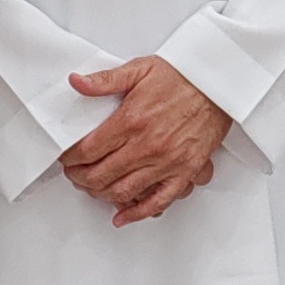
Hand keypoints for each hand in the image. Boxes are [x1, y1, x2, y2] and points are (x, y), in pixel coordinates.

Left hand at [62, 57, 231, 224]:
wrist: (217, 83)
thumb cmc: (182, 76)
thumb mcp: (139, 69)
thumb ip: (105, 80)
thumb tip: (76, 82)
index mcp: (132, 120)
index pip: (89, 149)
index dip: (71, 158)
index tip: (67, 158)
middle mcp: (147, 145)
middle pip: (101, 174)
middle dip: (80, 178)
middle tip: (74, 174)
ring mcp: (166, 162)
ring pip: (123, 191)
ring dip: (101, 194)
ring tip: (92, 188)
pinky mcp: (184, 171)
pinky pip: (158, 201)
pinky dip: (137, 213)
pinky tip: (122, 216)